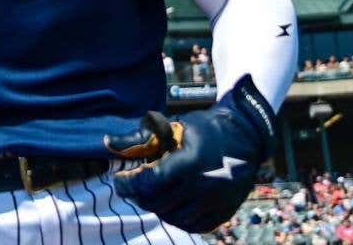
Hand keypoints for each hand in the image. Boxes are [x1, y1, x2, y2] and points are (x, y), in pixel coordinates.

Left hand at [104, 74, 276, 232]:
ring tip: (151, 193)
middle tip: (133, 186)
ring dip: (157, 207)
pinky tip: (171, 204)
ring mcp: (217, 202)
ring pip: (174, 217)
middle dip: (139, 195)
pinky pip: (194, 225)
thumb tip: (107, 143)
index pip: (149, 183)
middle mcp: (205, 186)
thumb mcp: (171, 127)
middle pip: (158, 203)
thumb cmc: (203, 128)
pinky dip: (177, 218)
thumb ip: (139, 139)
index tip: (118, 179)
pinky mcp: (225, 211)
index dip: (128, 184)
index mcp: (190, 162)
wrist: (246, 135)